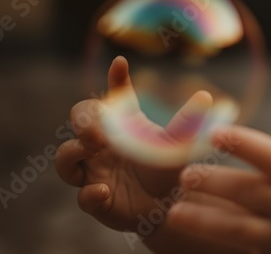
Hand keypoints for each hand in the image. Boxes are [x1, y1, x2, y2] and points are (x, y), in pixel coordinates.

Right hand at [55, 56, 212, 232]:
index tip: (121, 63)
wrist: (170, 207)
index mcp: (124, 126)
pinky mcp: (97, 201)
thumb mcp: (178, 146)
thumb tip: (205, 97)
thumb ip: (186, 124)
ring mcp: (95, 172)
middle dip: (83, 120)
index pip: (115, 97)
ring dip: (73, 152)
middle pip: (78, 121)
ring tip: (91, 149)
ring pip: (66, 158)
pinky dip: (89, 194)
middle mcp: (102, 146)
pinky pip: (83, 197)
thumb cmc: (168, 170)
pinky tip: (103, 191)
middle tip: (98, 129)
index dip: (116, 79)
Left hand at [165, 126, 270, 253]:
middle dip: (213, 183)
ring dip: (204, 220)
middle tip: (182, 175)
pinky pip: (243, 248)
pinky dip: (218, 242)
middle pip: (246, 192)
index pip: (270, 156)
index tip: (215, 133)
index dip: (243, 144)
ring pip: (238, 228)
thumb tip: (237, 145)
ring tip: (174, 213)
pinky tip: (192, 239)